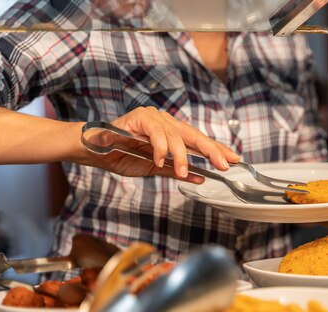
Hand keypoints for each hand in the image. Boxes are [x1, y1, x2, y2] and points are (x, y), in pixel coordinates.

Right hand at [82, 107, 239, 183]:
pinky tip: (161, 159)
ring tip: (182, 171)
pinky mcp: (138, 117)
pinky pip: (155, 131)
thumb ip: (176, 171)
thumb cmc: (122, 155)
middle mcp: (165, 122)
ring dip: (181, 156)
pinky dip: (160, 146)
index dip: (217, 150)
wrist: (93, 150)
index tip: (234, 160)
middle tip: (224, 163)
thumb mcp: (155, 169)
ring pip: (176, 135)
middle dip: (211, 150)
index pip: (199, 141)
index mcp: (171, 133)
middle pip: (194, 135)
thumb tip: (200, 177)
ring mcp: (153, 118)